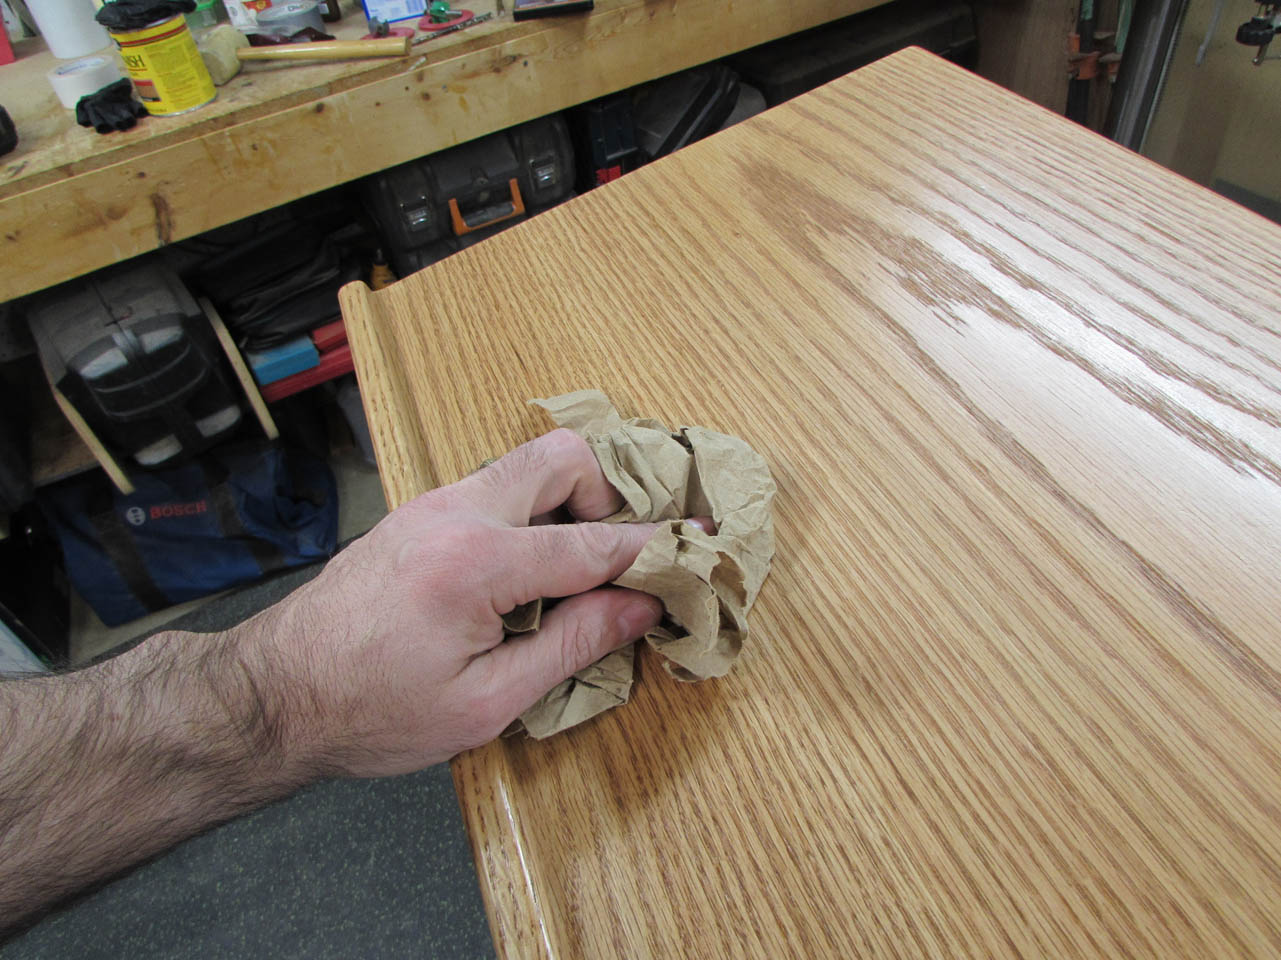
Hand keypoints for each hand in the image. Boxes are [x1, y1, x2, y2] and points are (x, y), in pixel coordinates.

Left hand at [243, 428, 668, 776]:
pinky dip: (527, 517)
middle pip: (560, 456)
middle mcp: (454, 513)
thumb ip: (571, 646)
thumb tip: (637, 608)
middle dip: (606, 496)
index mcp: (476, 563)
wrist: (273, 696)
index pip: (592, 544)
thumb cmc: (370, 712)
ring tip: (571, 575)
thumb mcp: (484, 703)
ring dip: (565, 505)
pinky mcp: (416, 516)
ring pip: (524, 466)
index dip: (653, 551)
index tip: (698, 550)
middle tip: (616, 557)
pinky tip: (523, 577)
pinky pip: (492, 490)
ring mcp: (429, 506)